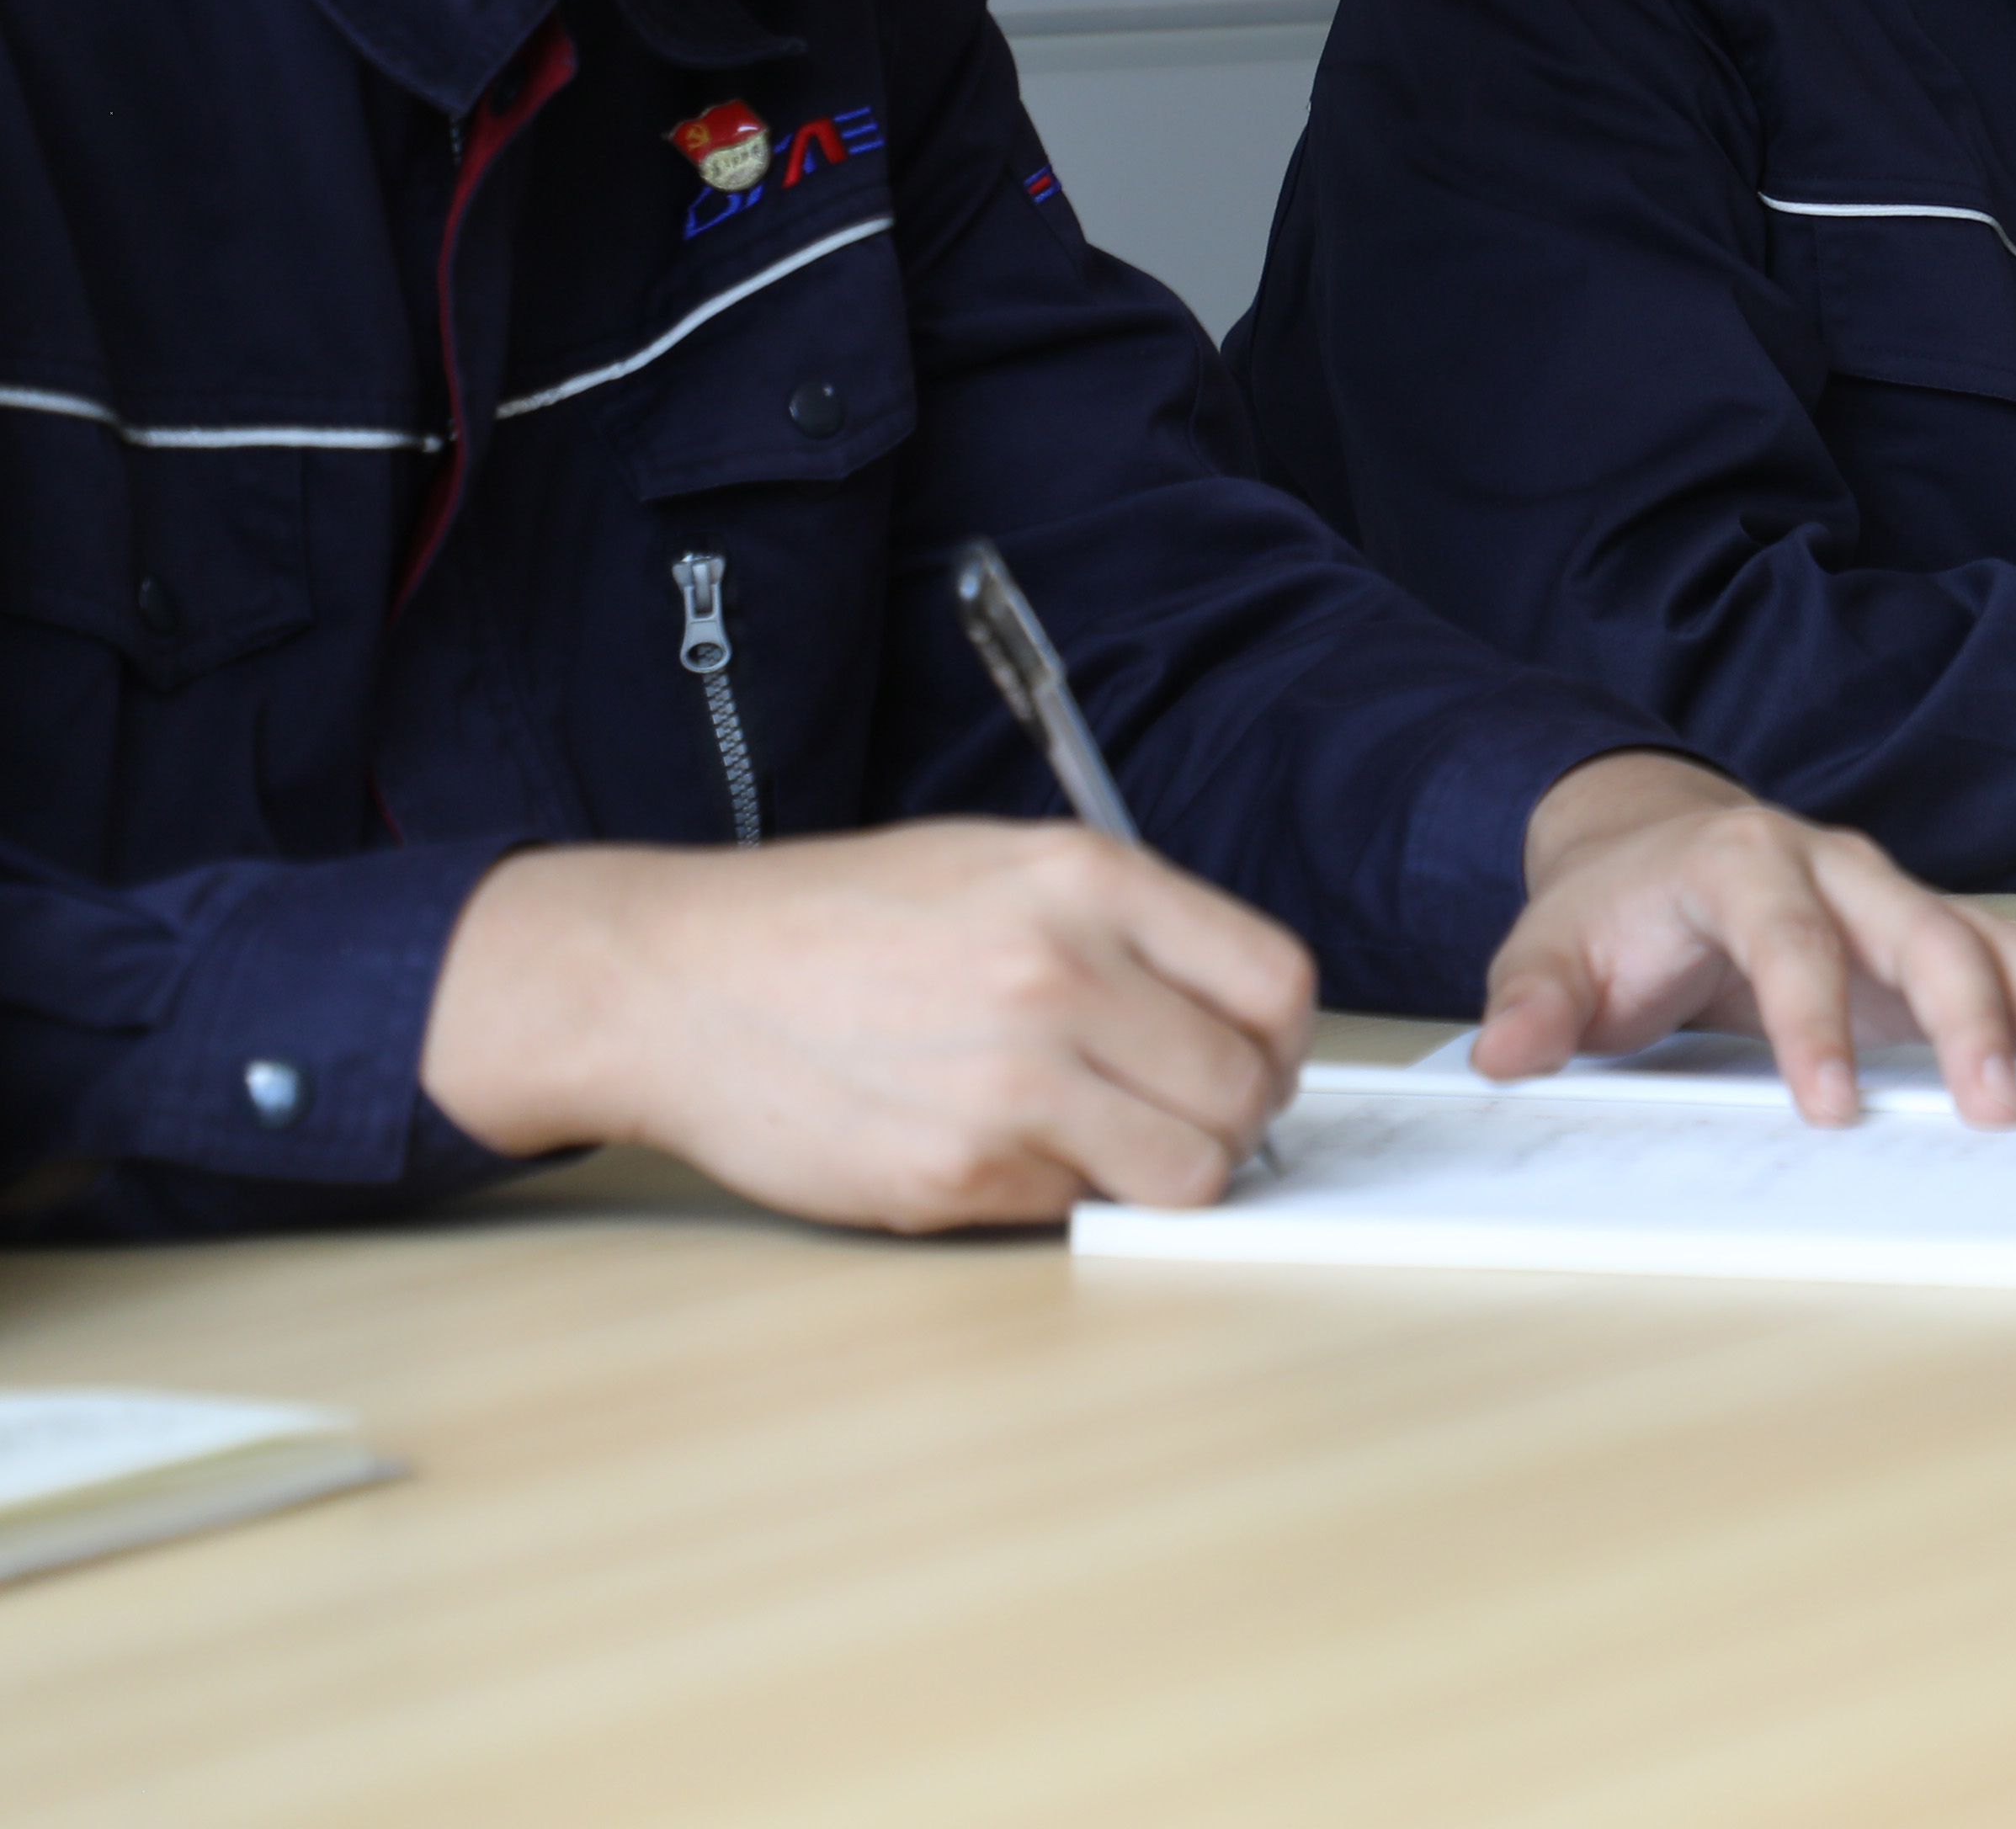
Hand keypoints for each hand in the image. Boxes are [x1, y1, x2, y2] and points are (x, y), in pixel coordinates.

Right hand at [423, 822, 1316, 1230]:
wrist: (676, 982)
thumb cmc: (837, 922)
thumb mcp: (1002, 862)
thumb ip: (1125, 926)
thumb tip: (1232, 1011)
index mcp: (1088, 883)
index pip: (1275, 983)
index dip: (1280, 1038)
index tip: (1256, 1057)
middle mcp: (1061, 977)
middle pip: (1244, 1089)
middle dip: (1233, 1117)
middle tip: (1183, 1115)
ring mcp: (1011, 1083)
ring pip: (1186, 1172)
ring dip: (1166, 1173)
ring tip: (1108, 1144)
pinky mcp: (956, 1174)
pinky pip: (1078, 1210)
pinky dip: (1063, 1195)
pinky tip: (1000, 1149)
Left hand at [1472, 751, 2015, 1130]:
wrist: (1652, 844)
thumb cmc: (1610, 910)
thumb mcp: (1549, 949)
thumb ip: (1533, 1004)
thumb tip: (1506, 1054)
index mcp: (1743, 862)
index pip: (1789, 941)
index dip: (1812, 1022)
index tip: (1828, 1107)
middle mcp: (1838, 866)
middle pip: (1925, 930)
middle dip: (1970, 1018)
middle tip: (1997, 1105)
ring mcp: (1895, 901)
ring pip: (1991, 944)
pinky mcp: (1928, 942)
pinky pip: (2014, 974)